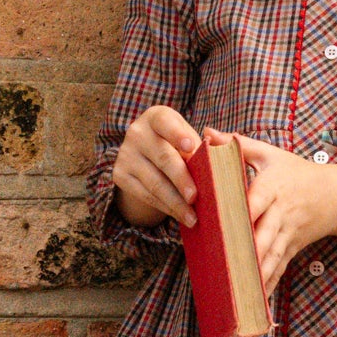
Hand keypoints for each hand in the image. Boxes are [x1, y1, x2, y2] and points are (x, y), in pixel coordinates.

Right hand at [113, 104, 199, 228]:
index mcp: (157, 117)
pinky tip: (179, 216)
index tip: (191, 147)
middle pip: (163, 157)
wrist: (147, 158)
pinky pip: (146, 195)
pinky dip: (165, 208)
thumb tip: (216, 142)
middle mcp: (137, 132)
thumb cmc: (177, 145)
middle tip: (195, 197)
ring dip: (175, 203)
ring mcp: (126, 154)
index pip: (165, 122)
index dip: (178, 134)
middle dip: (181, 179)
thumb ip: (207, 141)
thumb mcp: (189, 137)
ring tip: (193, 218)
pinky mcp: (120, 175)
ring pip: (154, 182)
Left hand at [229, 134, 336, 296]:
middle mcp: (282, 211)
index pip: (257, 198)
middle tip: (230, 268)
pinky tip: (256, 302)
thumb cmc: (295, 172)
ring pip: (273, 255)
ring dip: (258, 274)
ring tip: (241, 292)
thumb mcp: (270, 154)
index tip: (227, 223)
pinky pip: (280, 267)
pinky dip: (269, 285)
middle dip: (250, 252)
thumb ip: (237, 145)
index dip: (244, 211)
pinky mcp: (293, 247)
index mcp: (273, 185)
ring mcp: (289, 232)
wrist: (335, 194)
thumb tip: (207, 134)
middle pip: (265, 233)